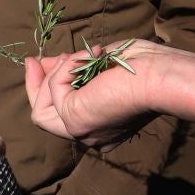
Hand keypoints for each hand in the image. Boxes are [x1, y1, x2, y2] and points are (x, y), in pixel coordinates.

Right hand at [25, 39, 194, 147]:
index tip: (40, 63)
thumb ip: (73, 70)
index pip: (60, 115)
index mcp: (102, 128)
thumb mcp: (99, 67)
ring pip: (42, 110)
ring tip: (74, 57)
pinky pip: (55, 89)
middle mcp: (90, 137)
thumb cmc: (144, 67)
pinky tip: (90, 57)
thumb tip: (45, 63)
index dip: (47, 89)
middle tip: (33, 60)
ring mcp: (81, 132)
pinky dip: (67, 68)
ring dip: (53, 76)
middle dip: (35, 87)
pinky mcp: (76, 120)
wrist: (162, 76)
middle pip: (43, 118)